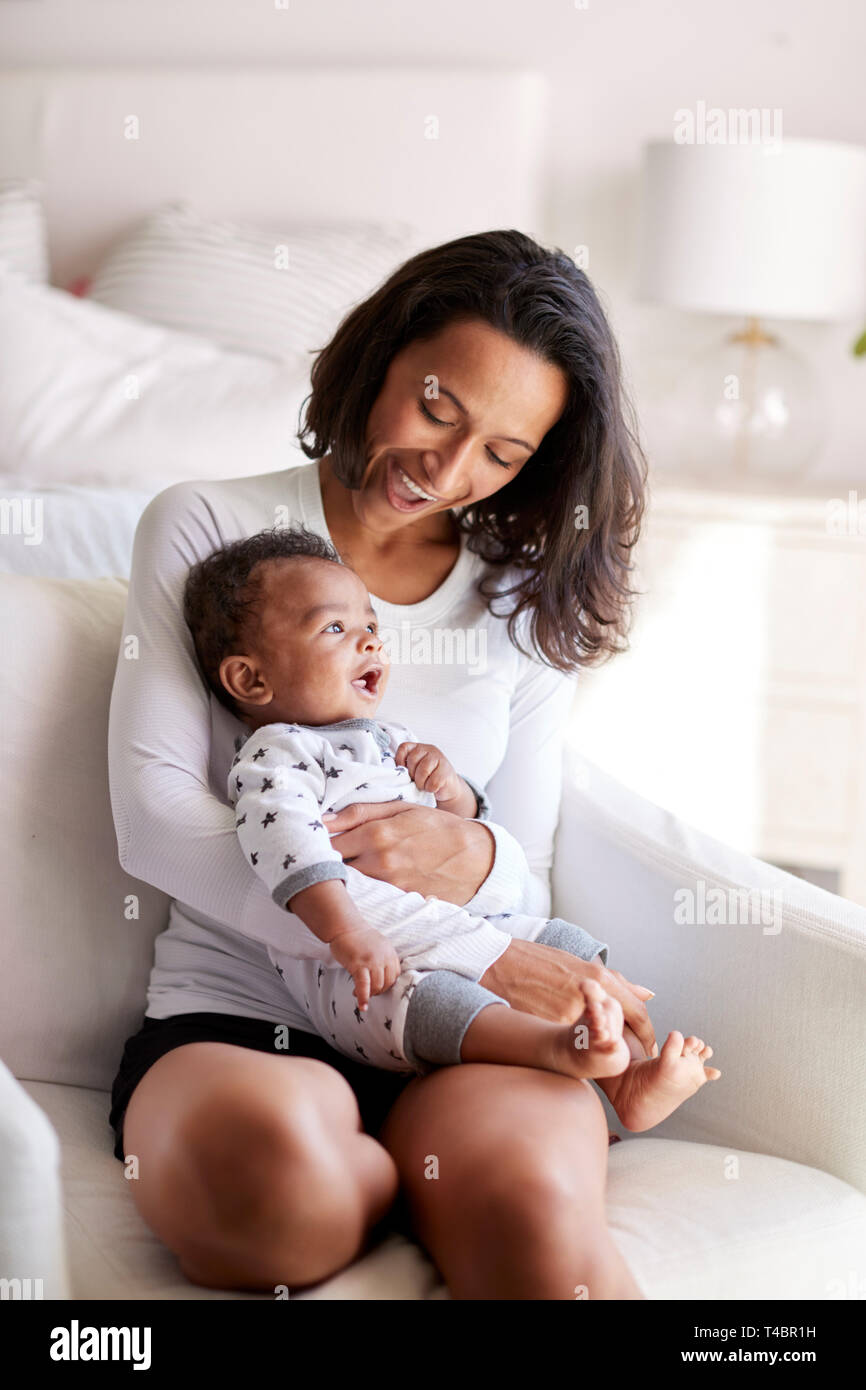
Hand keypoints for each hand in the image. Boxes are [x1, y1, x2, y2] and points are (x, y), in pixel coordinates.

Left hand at [321, 801, 494, 904]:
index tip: (311, 842)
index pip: (328, 843)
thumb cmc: (436, 827)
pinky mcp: (398, 901)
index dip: (316, 843)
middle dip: (325, 864)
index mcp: (377, 833)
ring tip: (341, 871)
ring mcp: (389, 885)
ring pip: (349, 885)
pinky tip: (362, 886)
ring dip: (342, 879)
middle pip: (334, 868)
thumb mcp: (401, 808)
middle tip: (319, 859)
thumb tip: (324, 819)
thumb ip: (361, 812)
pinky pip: (369, 898)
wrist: (474, 857)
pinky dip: (362, 892)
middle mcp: (379, 861)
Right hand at [328, 926, 401, 1010]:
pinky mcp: (358, 964)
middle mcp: (384, 956)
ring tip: (358, 994)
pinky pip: (364, 985)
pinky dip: (363, 997)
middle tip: (367, 992)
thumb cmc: (358, 937)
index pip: (395, 975)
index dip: (387, 984)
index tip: (378, 988)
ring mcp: (372, 960)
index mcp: (390, 952)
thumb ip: (383, 959)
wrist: (344, 927)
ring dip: (369, 995)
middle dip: (377, 991)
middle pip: (387, 983)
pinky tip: (362, 1005)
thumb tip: (381, 979)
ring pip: (376, 986)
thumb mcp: (378, 946)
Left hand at [395, 741, 461, 802]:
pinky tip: (433, 788)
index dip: (400, 760)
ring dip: (421, 783)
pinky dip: (430, 789)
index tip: (404, 771)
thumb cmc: (428, 779)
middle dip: (412, 775)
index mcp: (419, 748)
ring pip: (423, 771)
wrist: (448, 788)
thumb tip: (395, 772)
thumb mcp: (415, 770)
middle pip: (412, 760)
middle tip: (417, 781)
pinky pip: (432, 782)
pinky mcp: (446, 771)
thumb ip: (406, 767)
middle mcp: (430, 750)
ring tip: (424, 785)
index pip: (404, 747)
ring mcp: (440, 759)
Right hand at [479, 939, 657, 1058]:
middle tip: (628, 1057)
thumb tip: (647, 994)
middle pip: (619, 1031)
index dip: (647, 1033)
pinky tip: (571, 1049)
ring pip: (595, 1041)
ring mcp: (569, 1014)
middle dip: (625, 1046)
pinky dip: (575, 1048)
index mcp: (599, 977)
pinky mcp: (550, 1027)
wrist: (497, 963)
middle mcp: (589, 996)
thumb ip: (615, 981)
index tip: (648, 1045)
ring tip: (599, 1053)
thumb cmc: (537, 960)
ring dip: (600, 1048)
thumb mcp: (578, 963)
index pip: (637, 1012)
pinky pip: (570, 1044)